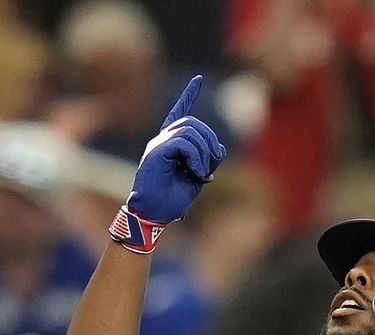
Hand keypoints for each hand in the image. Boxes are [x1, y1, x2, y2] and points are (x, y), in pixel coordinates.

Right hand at [128, 76, 224, 224]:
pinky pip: (184, 143)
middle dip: (209, 141)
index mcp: (170, 144)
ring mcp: (158, 144)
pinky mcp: (157, 151)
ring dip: (204, 153)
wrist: (154, 214)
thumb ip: (207, 161)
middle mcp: (162, 140)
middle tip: (212, 165)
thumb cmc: (172, 201)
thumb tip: (220, 147)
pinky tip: (195, 173)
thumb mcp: (197, 178)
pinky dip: (196, 158)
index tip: (198, 79)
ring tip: (201, 174)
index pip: (180, 113)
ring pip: (190, 131)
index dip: (188, 95)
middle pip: (192, 123)